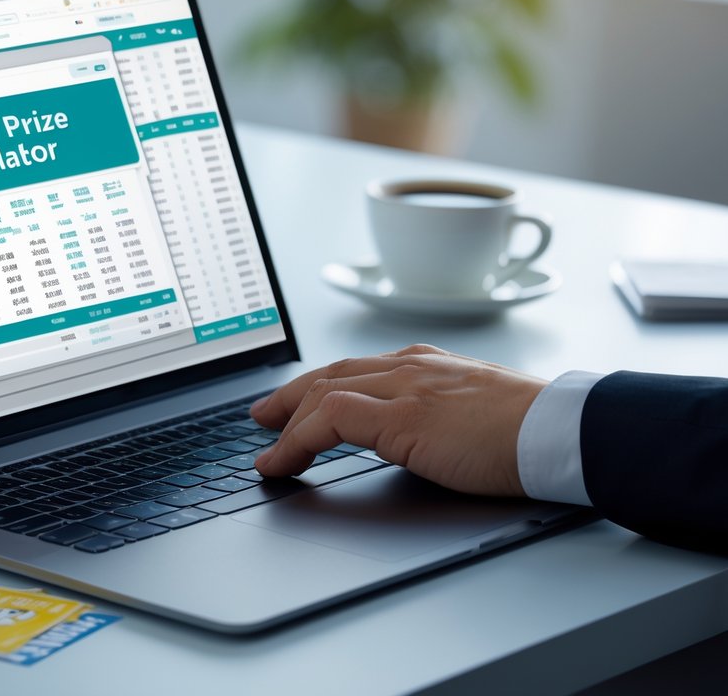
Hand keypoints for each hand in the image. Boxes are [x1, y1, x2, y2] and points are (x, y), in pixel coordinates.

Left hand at [251, 344, 546, 496]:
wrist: (563, 431)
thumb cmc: (535, 430)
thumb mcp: (477, 412)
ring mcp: (402, 389)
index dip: (321, 386)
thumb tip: (425, 439)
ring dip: (285, 422)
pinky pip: (329, 420)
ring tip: (265, 449)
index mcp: (428, 365)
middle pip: (330, 375)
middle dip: (290, 396)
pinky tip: (280, 461)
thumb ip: (444, 414)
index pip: (358, 369)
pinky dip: (295, 439)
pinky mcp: (400, 417)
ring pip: (321, 393)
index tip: (300, 402)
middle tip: (262, 415)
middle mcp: (409, 368)